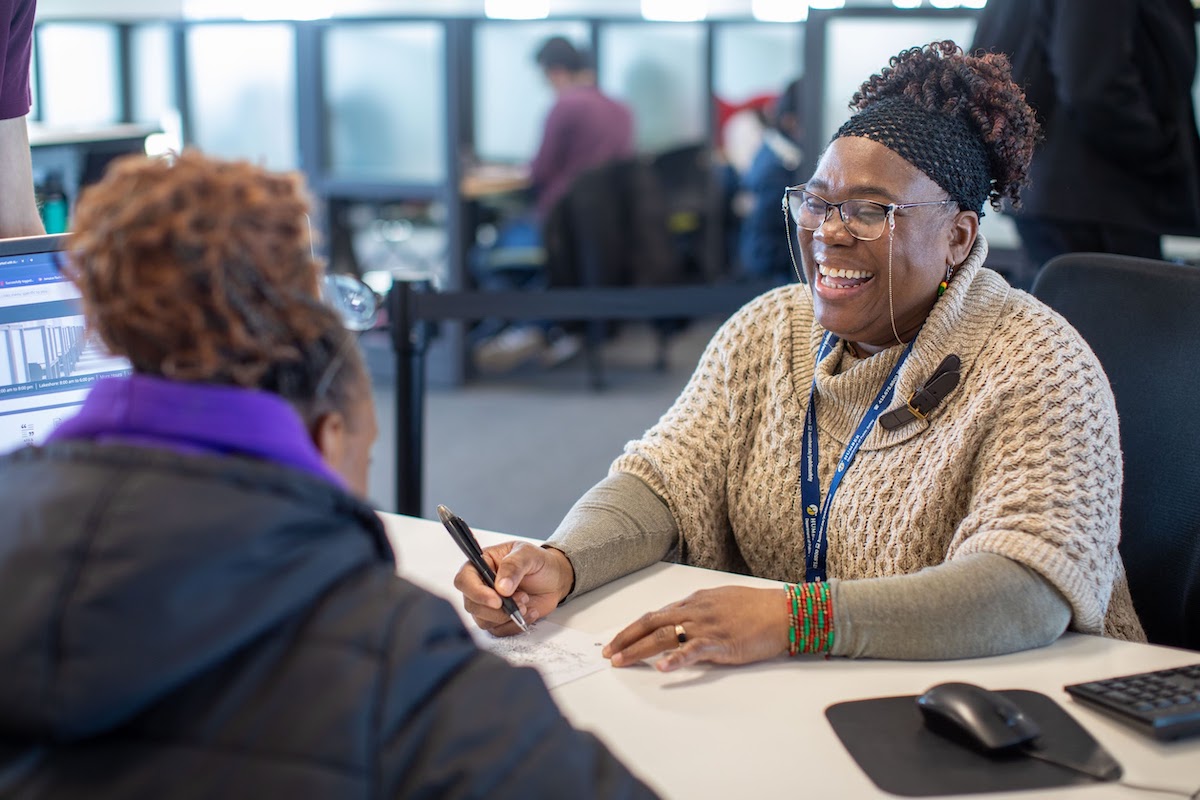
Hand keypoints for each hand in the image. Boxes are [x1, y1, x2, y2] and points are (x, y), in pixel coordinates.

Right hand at [453, 541, 574, 636]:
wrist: (555, 579)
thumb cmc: (539, 562)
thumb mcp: (528, 554)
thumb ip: (513, 566)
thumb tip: (501, 587)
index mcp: (481, 564)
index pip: (464, 580)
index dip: (476, 592)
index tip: (497, 599)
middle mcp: (481, 585)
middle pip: (471, 605)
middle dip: (497, 608)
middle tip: (521, 599)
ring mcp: (488, 604)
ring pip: (483, 621)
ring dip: (507, 617)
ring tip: (526, 603)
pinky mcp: (499, 619)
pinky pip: (498, 631)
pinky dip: (515, 625)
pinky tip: (530, 612)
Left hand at [603, 586, 789, 671]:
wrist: (782, 611)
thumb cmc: (756, 607)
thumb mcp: (721, 601)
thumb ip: (699, 610)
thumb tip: (681, 620)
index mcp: (694, 601)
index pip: (656, 614)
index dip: (633, 627)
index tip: (617, 640)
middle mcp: (695, 611)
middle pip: (652, 622)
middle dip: (627, 637)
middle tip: (609, 653)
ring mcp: (706, 626)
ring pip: (665, 635)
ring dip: (640, 648)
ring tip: (623, 661)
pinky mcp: (721, 643)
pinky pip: (694, 650)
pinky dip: (677, 659)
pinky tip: (662, 667)